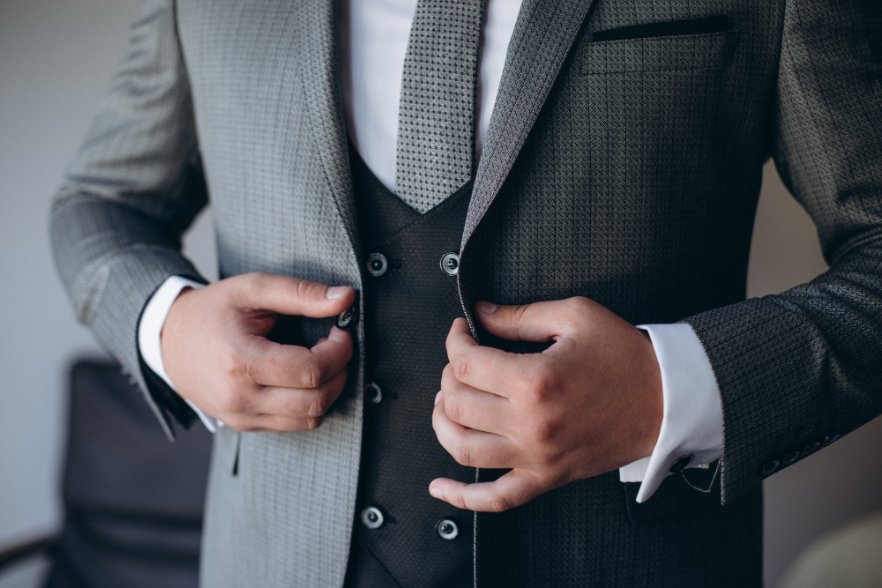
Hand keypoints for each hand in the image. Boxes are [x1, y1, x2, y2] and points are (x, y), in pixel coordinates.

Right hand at [161, 272, 354, 431]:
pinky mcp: (244, 426)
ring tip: (322, 362)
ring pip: (309, 419)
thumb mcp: (254, 289)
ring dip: (329, 391)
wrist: (168, 340)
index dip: (338, 352)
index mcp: (240, 361)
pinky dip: (310, 404)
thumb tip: (346, 298)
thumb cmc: (212, 311)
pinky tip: (304, 378)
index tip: (340, 332)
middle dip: (339, 372)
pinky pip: (293, 425)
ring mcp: (241, 416)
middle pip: (315, 401)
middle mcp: (239, 397)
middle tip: (336, 347)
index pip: (310, 371)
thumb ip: (301, 293)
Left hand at [430, 296, 662, 511]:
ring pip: (463, 449)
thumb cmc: (626, 356)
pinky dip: (463, 497)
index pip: (465, 364)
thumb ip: (520, 315)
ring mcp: (536, 457)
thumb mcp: (575, 316)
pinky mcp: (547, 478)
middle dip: (449, 375)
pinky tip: (441, 488)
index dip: (455, 342)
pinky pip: (496, 499)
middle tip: (462, 360)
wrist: (666, 398)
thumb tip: (480, 314)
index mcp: (535, 380)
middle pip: (457, 404)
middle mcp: (530, 424)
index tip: (461, 331)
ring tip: (447, 403)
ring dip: (443, 423)